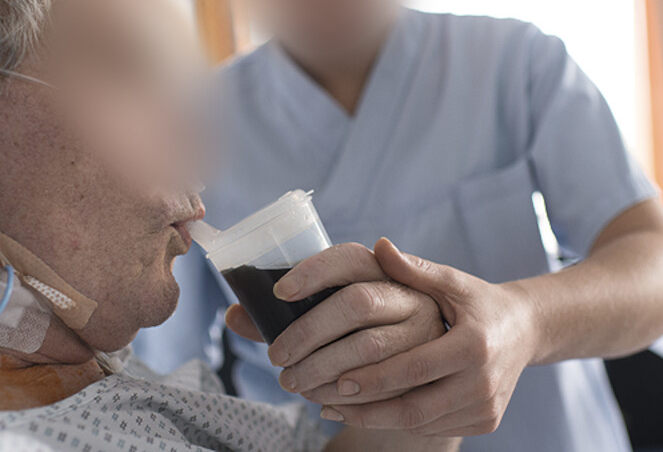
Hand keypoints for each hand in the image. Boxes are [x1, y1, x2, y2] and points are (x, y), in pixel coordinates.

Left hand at [225, 242, 445, 401]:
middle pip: (357, 304)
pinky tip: (324, 404)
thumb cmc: (364, 330)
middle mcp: (408, 295)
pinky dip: (348, 400)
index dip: (314, 272)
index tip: (279, 293)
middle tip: (276, 359)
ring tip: (293, 384)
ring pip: (370, 349)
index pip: (347, 258)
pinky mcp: (429, 369)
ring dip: (324, 371)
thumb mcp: (336, 311)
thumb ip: (288, 314)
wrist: (427, 364)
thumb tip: (233, 316)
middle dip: (309, 333)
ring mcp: (424, 331)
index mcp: (382, 270)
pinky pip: (388, 386)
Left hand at [317, 239, 536, 436]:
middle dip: (366, 410)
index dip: (373, 379)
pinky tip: (371, 413)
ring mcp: (486, 407)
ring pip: (421, 425)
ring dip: (378, 421)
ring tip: (339, 408)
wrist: (525, 329)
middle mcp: (483, 382)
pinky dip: (401, 424)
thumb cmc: (480, 302)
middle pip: (414, 409)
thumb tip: (379, 246)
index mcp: (474, 345)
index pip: (413, 369)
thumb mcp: (451, 281)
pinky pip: (435, 429)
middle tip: (327, 402)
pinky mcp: (486, 422)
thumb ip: (413, 269)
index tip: (338, 380)